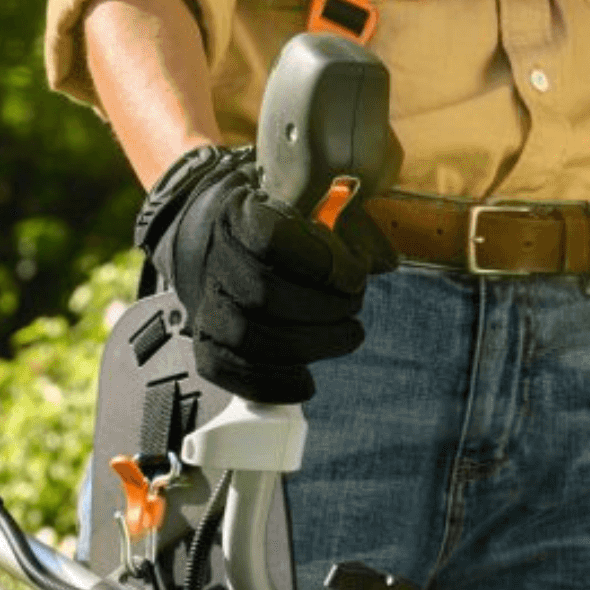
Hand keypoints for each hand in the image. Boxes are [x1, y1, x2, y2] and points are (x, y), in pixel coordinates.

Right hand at [137, 146, 395, 403]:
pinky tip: (304, 381)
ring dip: (310, 345)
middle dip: (324, 309)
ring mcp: (205, 302)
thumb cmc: (278, 226)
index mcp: (238, 215)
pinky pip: (228, 371)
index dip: (322, 264)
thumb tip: (385, 261)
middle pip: (265, 295)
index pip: (274, 241)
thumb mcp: (311, 206)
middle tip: (354, 308)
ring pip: (248, 337)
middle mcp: (214, 258)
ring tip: (348, 335)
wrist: (212, 239)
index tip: (355, 276)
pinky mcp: (204, 339)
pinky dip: (272, 383)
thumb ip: (347, 226)